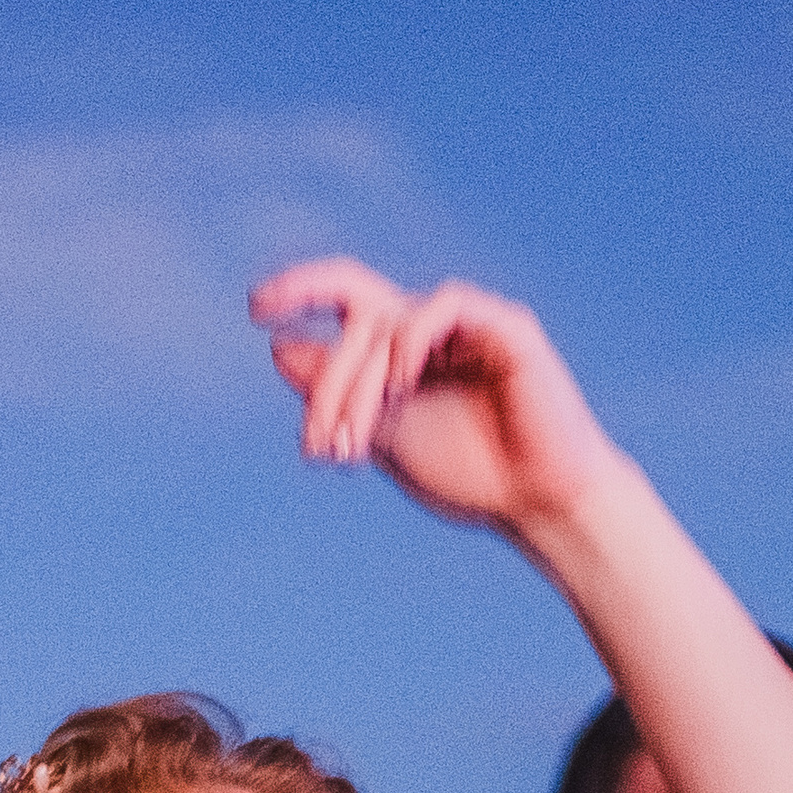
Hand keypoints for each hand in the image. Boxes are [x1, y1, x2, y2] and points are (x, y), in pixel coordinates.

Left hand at [250, 262, 618, 549]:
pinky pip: (445, 305)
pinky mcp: (506, 327)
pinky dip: (413, 337)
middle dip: (328, 386)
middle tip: (318, 448)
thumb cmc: (469, 475)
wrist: (537, 504)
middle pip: (358, 322)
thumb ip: (338, 396)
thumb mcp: (384, 438)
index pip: (346, 298)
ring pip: (390, 322)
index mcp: (402, 350)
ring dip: (360, 382)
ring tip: (355, 442)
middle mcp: (432, 329)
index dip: (300, 289)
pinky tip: (402, 381)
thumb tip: (279, 349)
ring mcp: (469, 324)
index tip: (256, 307)